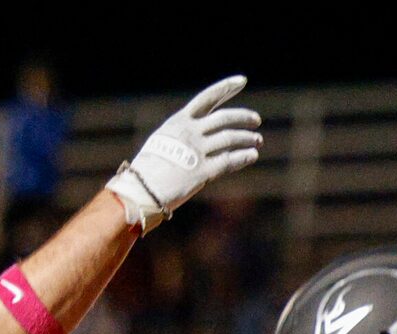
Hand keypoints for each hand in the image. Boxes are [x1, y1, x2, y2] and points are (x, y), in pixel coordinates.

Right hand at [108, 77, 263, 228]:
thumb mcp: (163, 142)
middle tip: (256, 121)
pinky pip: (229, 161)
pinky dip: (243, 157)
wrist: (139, 190)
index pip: (207, 98)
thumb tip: (202, 136)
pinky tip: (252, 155)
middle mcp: (190, 132)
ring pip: (230, 139)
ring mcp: (196, 151)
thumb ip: (183, 135)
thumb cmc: (147, 169)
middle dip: (243, 118)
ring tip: (257, 141)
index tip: (242, 81)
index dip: (226, 87)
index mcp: (179, 121)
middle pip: (224, 119)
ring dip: (247, 139)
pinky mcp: (202, 171)